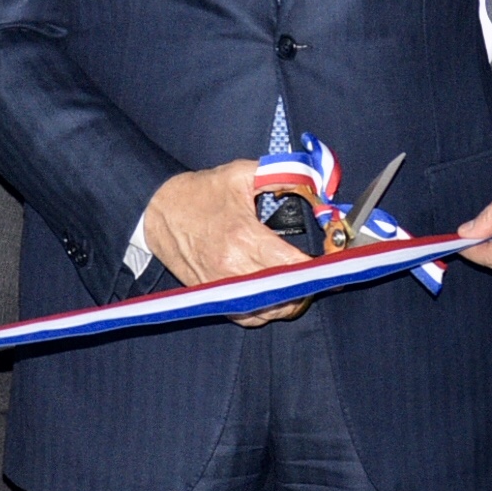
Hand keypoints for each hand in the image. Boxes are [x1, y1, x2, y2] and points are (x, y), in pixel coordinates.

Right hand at [138, 163, 309, 325]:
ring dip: (290, 300)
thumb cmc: (201, 193)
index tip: (332, 262)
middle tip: (320, 272)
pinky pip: (248, 316)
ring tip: (300, 283)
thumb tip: (315, 181)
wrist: (159, 211)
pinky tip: (276, 294)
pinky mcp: (213, 295)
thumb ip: (282, 175)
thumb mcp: (242, 174)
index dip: (317, 267)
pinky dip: (267, 311)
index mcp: (243, 236)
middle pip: (285, 293)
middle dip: (308, 284)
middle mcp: (232, 267)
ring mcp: (222, 286)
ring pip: (269, 310)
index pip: (292, 265)